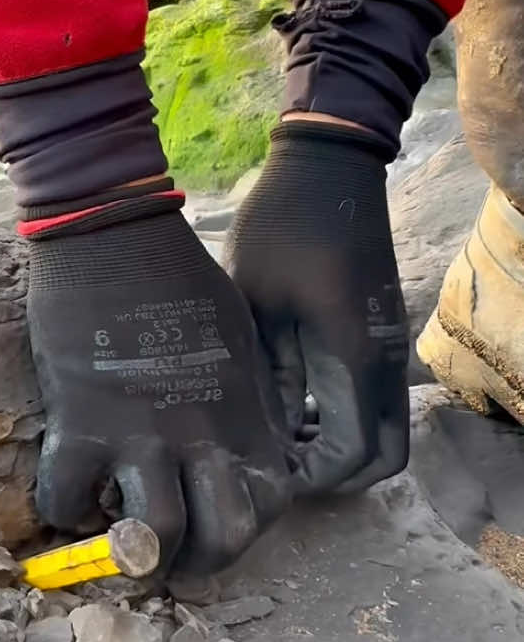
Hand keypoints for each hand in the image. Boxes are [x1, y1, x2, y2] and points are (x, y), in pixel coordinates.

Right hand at [26, 196, 294, 575]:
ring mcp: (140, 435)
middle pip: (221, 541)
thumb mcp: (239, 339)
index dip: (244, 525)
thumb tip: (237, 440)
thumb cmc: (179, 273)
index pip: (270, 506)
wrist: (113, 232)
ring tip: (114, 539)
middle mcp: (201, 436)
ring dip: (135, 554)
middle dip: (196, 562)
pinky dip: (63, 513)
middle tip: (166, 552)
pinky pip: (66, 502)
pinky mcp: (79, 423)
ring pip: (153, 539)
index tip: (214, 515)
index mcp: (244, 415)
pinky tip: (67, 495)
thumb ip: (244, 400)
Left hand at [227, 121, 409, 493]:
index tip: (266, 468)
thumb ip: (260, 368)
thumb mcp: (252, 298)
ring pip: (384, 428)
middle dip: (336, 475)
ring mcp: (389, 346)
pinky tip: (290, 400)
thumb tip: (255, 432)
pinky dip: (344, 416)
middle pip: (383, 456)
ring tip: (279, 434)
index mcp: (354, 355)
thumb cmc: (281, 223)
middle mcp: (384, 360)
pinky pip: (375, 399)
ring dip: (341, 445)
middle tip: (280, 465)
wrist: (329, 165)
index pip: (354, 453)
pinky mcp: (381, 333)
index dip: (311, 476)